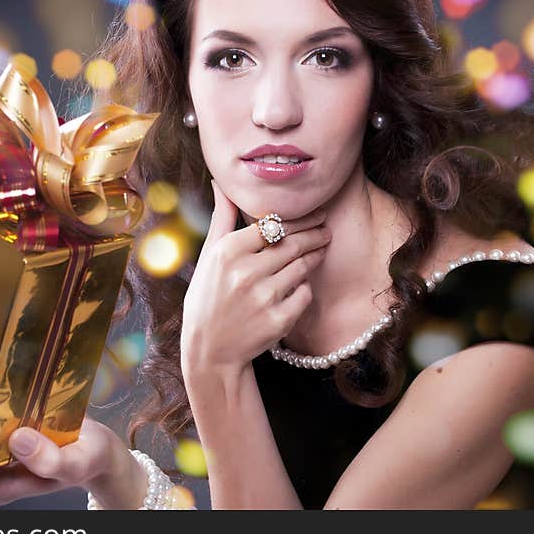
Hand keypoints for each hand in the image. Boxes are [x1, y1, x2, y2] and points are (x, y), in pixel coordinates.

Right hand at [180, 180, 330, 378]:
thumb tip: (222, 184)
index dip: (298, 218)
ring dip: (314, 257)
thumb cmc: (208, 297)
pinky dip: (305, 288)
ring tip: (320, 250)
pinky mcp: (279, 321)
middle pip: (292, 244)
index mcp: (227, 252)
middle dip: (315, 234)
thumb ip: (221, 218)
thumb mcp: (209, 256)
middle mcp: (245, 272)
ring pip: (302, 267)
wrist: (210, 350)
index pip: (272, 225)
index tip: (314, 213)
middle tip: (326, 228)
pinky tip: (301, 285)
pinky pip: (304, 294)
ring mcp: (263, 298)